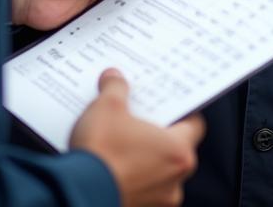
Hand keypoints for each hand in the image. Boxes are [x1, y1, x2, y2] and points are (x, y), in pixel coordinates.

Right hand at [71, 69, 203, 206]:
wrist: (77, 194)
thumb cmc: (101, 153)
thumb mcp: (107, 106)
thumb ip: (116, 88)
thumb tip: (114, 78)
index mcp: (179, 152)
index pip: (195, 125)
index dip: (182, 110)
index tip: (168, 101)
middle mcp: (175, 180)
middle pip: (175, 148)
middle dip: (157, 132)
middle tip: (140, 116)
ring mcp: (157, 200)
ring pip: (158, 171)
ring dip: (144, 157)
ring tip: (120, 139)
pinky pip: (141, 187)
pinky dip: (131, 175)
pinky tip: (111, 161)